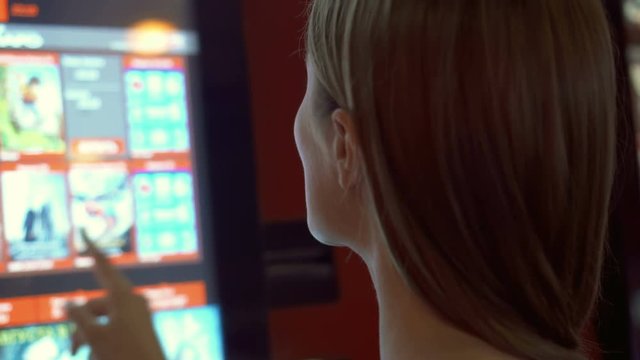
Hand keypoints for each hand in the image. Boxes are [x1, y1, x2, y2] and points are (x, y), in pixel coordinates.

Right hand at [66, 239, 164, 359]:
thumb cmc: (124, 354)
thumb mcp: (95, 336)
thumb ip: (79, 317)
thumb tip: (67, 304)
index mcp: (123, 295)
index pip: (103, 265)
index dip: (91, 249)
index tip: (83, 232)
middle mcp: (132, 299)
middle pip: (96, 305)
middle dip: (80, 326)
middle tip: (73, 350)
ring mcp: (138, 313)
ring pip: (103, 318)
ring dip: (89, 337)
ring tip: (81, 354)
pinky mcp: (140, 326)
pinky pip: (114, 326)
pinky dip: (102, 339)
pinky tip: (97, 355)